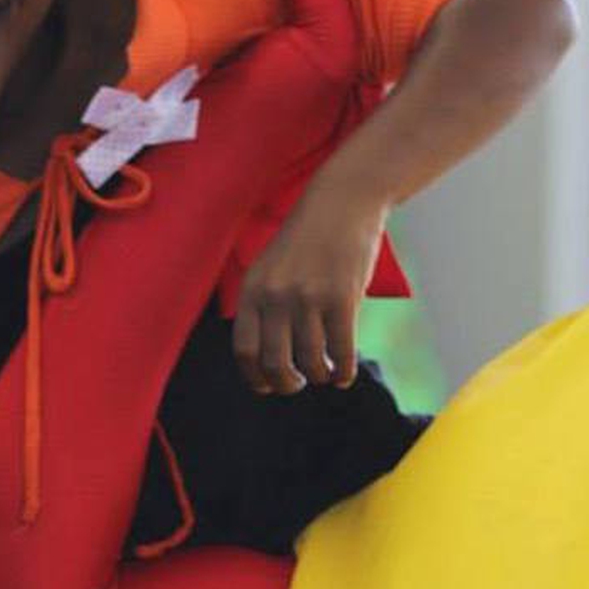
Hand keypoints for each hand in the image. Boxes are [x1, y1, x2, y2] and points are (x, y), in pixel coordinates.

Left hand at [233, 188, 386, 393]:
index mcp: (253, 288)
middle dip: (287, 384)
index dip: (256, 377)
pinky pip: (341, 352)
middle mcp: (276, 295)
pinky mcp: (342, 298)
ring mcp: (309, 297)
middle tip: (298, 384)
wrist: (342, 202)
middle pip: (274, 363)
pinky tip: (344, 373)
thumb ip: (264, 304)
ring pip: (310, 361)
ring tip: (325, 373)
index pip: (244, 350)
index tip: (268, 385)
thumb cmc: (308, 239)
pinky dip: (343, 372)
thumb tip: (269, 360)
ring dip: (319, 376)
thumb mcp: (271, 266)